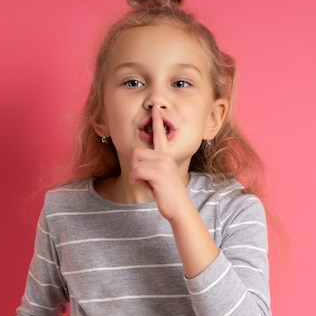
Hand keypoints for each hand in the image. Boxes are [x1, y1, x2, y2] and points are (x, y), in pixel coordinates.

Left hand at [129, 105, 189, 220]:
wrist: (179, 208)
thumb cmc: (167, 193)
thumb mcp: (158, 176)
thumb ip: (149, 166)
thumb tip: (136, 164)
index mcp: (166, 155)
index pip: (160, 134)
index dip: (157, 120)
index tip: (156, 108)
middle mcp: (165, 156)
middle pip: (137, 151)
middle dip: (135, 166)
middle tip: (142, 178)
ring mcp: (163, 164)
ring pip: (136, 161)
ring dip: (135, 174)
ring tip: (146, 183)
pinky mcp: (159, 173)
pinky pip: (137, 170)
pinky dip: (135, 179)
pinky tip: (141, 185)